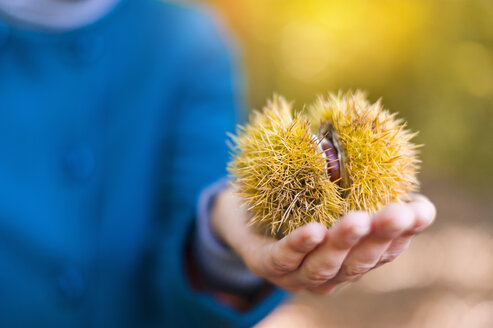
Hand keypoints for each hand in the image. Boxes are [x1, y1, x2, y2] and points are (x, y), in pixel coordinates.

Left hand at [211, 189, 435, 294]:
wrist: (241, 211)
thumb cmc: (293, 202)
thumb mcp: (329, 193)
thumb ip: (358, 185)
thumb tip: (391, 155)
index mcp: (349, 258)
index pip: (383, 250)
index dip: (405, 233)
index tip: (422, 209)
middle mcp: (328, 273)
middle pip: (359, 262)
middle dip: (380, 237)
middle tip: (397, 213)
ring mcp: (296, 274)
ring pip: (324, 265)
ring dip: (344, 244)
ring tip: (358, 220)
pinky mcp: (264, 264)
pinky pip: (283, 257)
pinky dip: (299, 245)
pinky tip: (314, 230)